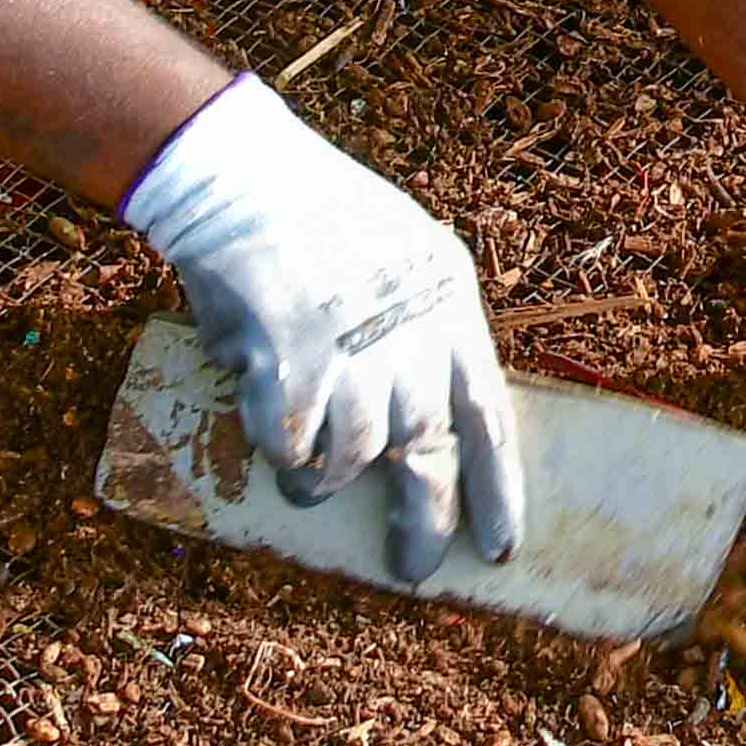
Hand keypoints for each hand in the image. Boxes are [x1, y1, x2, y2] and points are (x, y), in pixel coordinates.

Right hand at [113, 74, 517, 560]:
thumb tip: (428, 423)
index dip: (497, 492)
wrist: (245, 177)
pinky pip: (291, 444)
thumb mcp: (408, 261)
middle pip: (430, 456)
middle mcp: (411, 338)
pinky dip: (282, 455)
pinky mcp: (288, 365)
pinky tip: (272, 441)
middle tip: (413, 569)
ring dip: (328, 484)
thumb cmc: (323, 219)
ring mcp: (351, 353)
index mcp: (450, 309)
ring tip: (310, 483)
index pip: (490, 419)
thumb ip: (424, 335)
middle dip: (422, 524)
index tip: (501, 547)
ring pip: (355, 460)